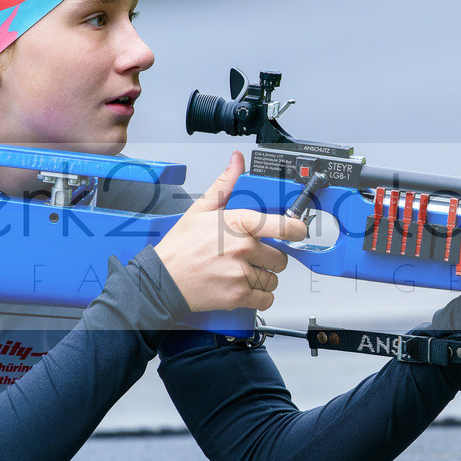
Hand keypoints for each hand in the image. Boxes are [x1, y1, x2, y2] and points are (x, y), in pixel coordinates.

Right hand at [154, 151, 307, 312]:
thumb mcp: (201, 209)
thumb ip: (225, 185)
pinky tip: (245, 288)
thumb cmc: (181, 247)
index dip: (297, 230)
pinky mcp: (238, 296)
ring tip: (244, 272)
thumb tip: (237, 161)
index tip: (298, 232)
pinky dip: (260, 297)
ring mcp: (241, 273)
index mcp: (237, 223)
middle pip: (281, 257)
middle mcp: (242, 248)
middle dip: (271, 259)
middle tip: (253, 257)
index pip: (283, 226)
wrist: (162, 280)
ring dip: (264, 278)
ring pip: (274, 279)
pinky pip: (267, 298)